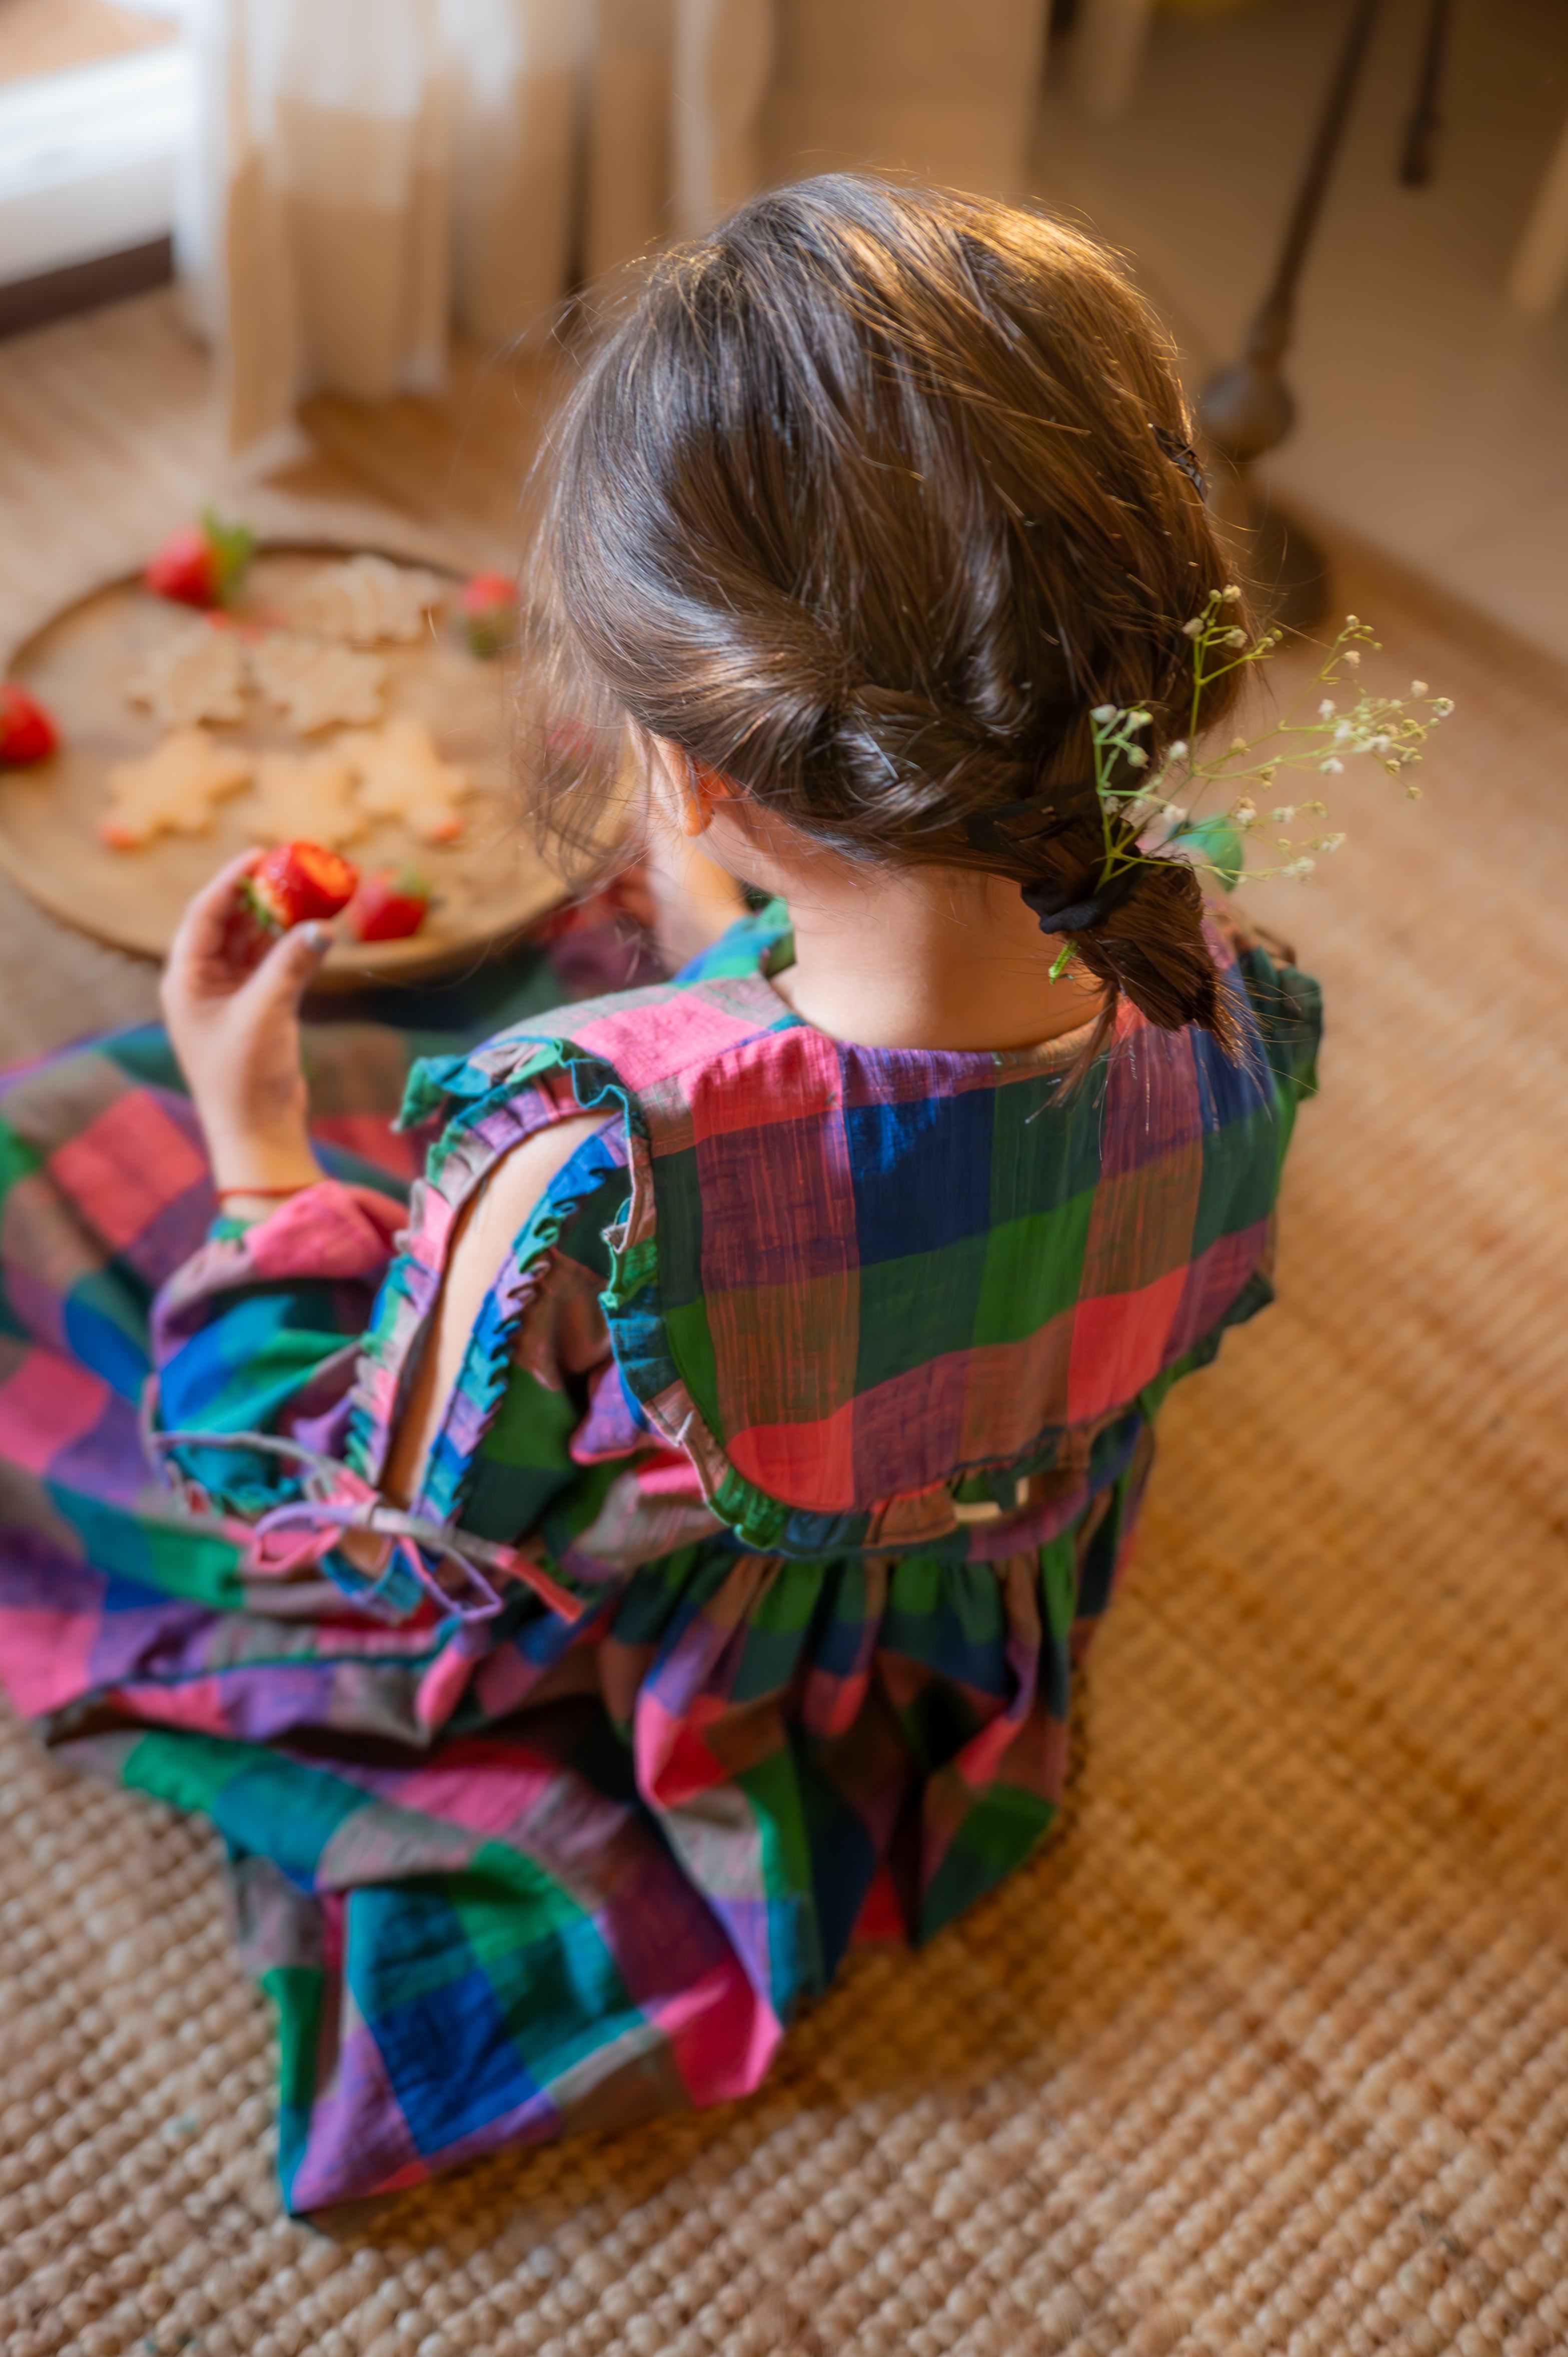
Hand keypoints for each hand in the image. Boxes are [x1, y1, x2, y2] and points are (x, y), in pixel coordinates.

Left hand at [159, 850, 329, 1194]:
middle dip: (260, 895)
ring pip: (254, 943)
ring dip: (280, 920)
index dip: (231, 880)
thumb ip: (292, 965)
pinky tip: (317, 932)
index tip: (261, 854)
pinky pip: (273, 966)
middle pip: (230, 923)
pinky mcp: (257, 1012)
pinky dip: (293, 949)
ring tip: (311, 892)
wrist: (257, 1134)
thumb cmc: (244, 1077)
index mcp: (185, 979)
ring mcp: (230, 998)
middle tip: (293, 868)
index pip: (205, 914)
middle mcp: (203, 983)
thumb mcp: (266, 1013)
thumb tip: (323, 926)